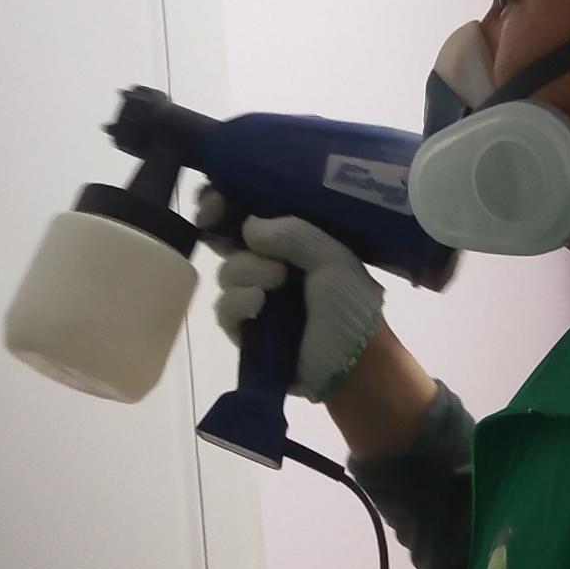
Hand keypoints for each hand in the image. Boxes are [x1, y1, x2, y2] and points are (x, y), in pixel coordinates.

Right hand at [195, 188, 386, 401]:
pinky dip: (238, 302)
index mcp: (292, 242)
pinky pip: (223, 308)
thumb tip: (247, 227)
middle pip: (228, 240)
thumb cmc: (352, 306)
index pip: (250, 216)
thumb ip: (292, 234)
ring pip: (226, 272)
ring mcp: (255, 297)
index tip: (214, 203)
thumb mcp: (332, 259)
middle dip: (229, 236)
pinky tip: (258, 305)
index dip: (225, 206)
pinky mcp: (244, 330)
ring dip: (248, 272)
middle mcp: (270, 265)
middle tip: (234, 231)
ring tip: (278, 283)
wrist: (355, 365)